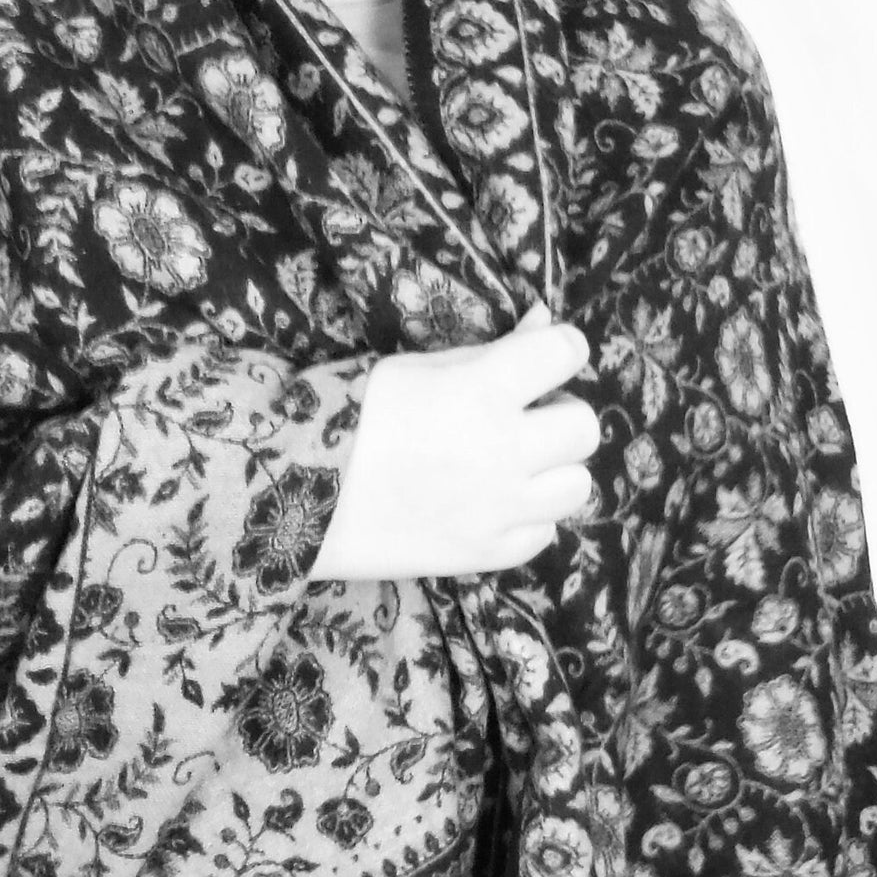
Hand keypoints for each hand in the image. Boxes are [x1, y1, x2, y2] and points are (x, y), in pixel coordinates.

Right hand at [310, 300, 601, 581]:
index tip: (543, 357)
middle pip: (583, 427)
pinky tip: (493, 505)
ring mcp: (498, 509)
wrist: (293, 495)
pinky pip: (544, 533)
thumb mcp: (416, 366)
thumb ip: (489, 350)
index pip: (565, 352)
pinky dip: (527, 518)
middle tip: (523, 419)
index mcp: (482, 390)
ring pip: (577, 486)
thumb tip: (543, 322)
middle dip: (558, 415)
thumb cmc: (348, 416)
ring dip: (552, 471)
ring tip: (513, 467)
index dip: (559, 349)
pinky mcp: (485, 554)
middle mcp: (503, 450)